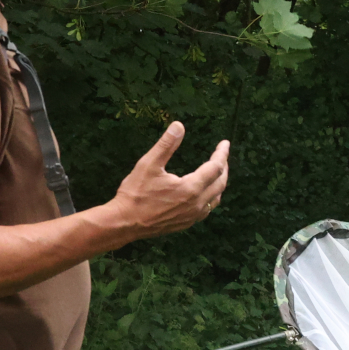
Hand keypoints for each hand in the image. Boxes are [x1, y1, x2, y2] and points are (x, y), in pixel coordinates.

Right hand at [110, 122, 229, 238]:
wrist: (124, 223)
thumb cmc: (135, 193)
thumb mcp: (148, 164)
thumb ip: (166, 145)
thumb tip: (179, 126)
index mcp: (190, 188)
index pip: (215, 168)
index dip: (221, 154)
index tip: (225, 143)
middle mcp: (196, 204)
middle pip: (220, 183)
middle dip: (223, 168)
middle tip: (221, 156)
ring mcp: (192, 216)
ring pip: (215, 199)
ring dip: (219, 184)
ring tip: (217, 172)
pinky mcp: (185, 224)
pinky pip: (206, 210)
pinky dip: (210, 197)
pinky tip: (204, 193)